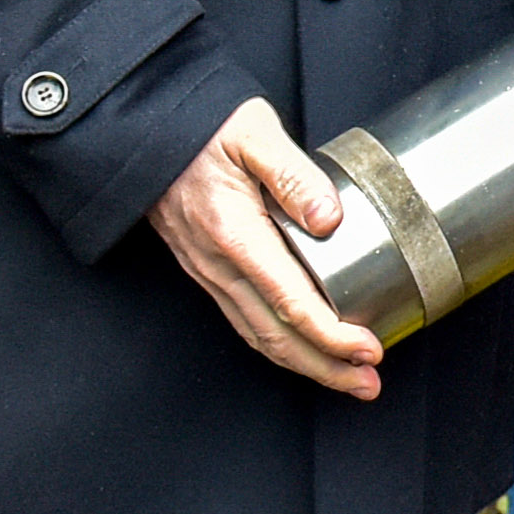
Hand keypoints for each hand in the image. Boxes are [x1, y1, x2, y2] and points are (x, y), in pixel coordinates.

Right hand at [155, 98, 386, 398]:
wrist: (144, 134)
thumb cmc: (202, 129)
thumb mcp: (254, 133)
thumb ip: (294, 175)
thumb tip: (330, 219)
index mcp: (234, 233)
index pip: (288, 302)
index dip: (330, 335)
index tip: (368, 350)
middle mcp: (217, 263)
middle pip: (274, 335)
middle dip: (325, 367)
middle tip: (369, 384)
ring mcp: (208, 272)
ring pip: (257, 336)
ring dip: (304, 365)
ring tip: (348, 379)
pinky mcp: (207, 271)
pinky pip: (243, 320)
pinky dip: (277, 345)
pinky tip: (303, 352)